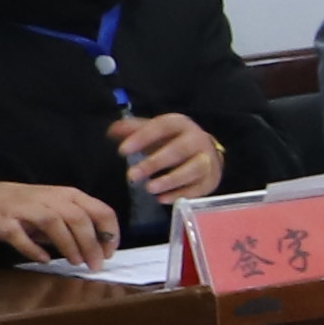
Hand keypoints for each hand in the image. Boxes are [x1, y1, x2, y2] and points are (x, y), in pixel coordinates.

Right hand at [0, 177, 122, 265]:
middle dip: (90, 244)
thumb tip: (102, 248)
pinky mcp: (4, 221)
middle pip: (78, 218)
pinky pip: (20, 235)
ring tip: (75, 262)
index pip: (100, 210)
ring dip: (68, 244)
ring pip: (53, 222)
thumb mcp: (63, 210)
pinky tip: (44, 259)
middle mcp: (50, 198)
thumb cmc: (35, 207)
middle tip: (95, 264)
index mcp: (70, 196)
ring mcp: (25, 208)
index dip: (109, 232)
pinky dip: (33, 249)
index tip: (110, 253)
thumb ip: (82, 225)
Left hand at [113, 111, 228, 204]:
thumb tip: (112, 131)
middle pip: (179, 150)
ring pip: (193, 169)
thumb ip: (133, 130)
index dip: (142, 138)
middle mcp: (198, 140)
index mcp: (180, 124)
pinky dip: (180, 194)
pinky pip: (198, 188)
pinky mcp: (212, 180)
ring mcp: (208, 160)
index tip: (122, 151)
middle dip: (155, 163)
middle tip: (131, 176)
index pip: (162, 127)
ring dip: (170, 180)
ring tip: (149, 189)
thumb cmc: (172, 140)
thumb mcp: (154, 131)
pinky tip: (162, 199)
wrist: (205, 152)